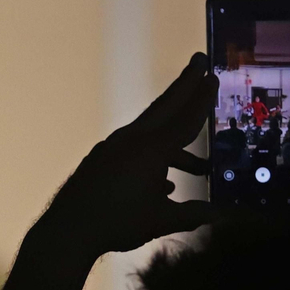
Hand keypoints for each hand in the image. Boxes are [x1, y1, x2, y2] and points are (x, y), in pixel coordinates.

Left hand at [34, 52, 216, 259]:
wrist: (68, 230)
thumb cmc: (116, 223)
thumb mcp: (160, 221)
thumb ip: (192, 214)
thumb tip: (222, 215)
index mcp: (152, 149)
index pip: (185, 119)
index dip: (202, 99)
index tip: (213, 77)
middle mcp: (133, 140)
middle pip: (165, 107)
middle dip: (185, 85)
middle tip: (199, 60)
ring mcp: (114, 147)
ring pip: (152, 133)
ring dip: (175, 141)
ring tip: (198, 165)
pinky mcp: (103, 159)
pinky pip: (136, 150)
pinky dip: (154, 158)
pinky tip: (166, 184)